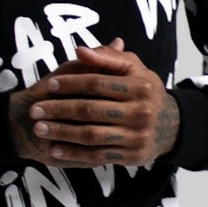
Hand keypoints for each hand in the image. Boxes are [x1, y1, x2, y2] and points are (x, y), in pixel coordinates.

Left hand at [9, 38, 180, 167]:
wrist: (172, 126)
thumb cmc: (144, 91)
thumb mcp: (133, 68)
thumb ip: (107, 57)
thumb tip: (80, 50)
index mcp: (140, 86)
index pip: (97, 82)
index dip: (71, 83)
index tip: (49, 85)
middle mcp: (141, 111)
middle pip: (90, 110)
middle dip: (59, 110)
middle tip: (34, 110)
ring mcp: (137, 136)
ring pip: (91, 135)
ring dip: (61, 133)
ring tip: (39, 129)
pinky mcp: (132, 156)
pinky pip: (98, 156)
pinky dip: (74, 154)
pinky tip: (55, 150)